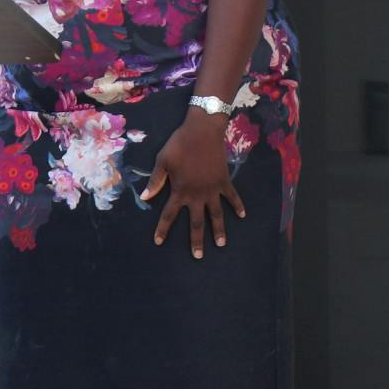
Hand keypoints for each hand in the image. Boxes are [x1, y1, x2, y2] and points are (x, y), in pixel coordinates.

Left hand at [142, 110, 245, 258]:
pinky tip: (242, 216)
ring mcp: (213, 189)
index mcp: (180, 190)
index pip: (169, 214)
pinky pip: (232, 196)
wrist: (203, 131)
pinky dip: (237, 205)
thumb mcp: (162, 161)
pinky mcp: (224, 181)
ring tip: (221, 244)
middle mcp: (197, 194)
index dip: (163, 229)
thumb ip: (156, 181)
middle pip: (197, 222)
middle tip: (198, 256)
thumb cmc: (179, 145)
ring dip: (219, 229)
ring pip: (217, 214)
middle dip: (196, 240)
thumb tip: (146, 198)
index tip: (158, 242)